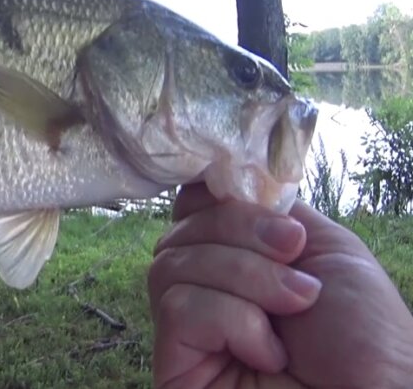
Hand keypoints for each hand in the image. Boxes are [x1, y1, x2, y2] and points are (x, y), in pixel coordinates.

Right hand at [148, 183, 412, 387]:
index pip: (191, 205)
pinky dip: (233, 320)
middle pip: (180, 227)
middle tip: (293, 257)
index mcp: (236, 256)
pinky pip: (178, 306)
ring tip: (292, 307)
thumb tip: (220, 175)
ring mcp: (185, 329)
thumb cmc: (366, 337)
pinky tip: (268, 352)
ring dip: (244, 276)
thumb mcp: (325, 246)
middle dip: (243, 234)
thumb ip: (270, 208)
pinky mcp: (174, 363)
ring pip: (172, 263)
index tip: (268, 207)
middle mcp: (204, 288)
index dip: (218, 196)